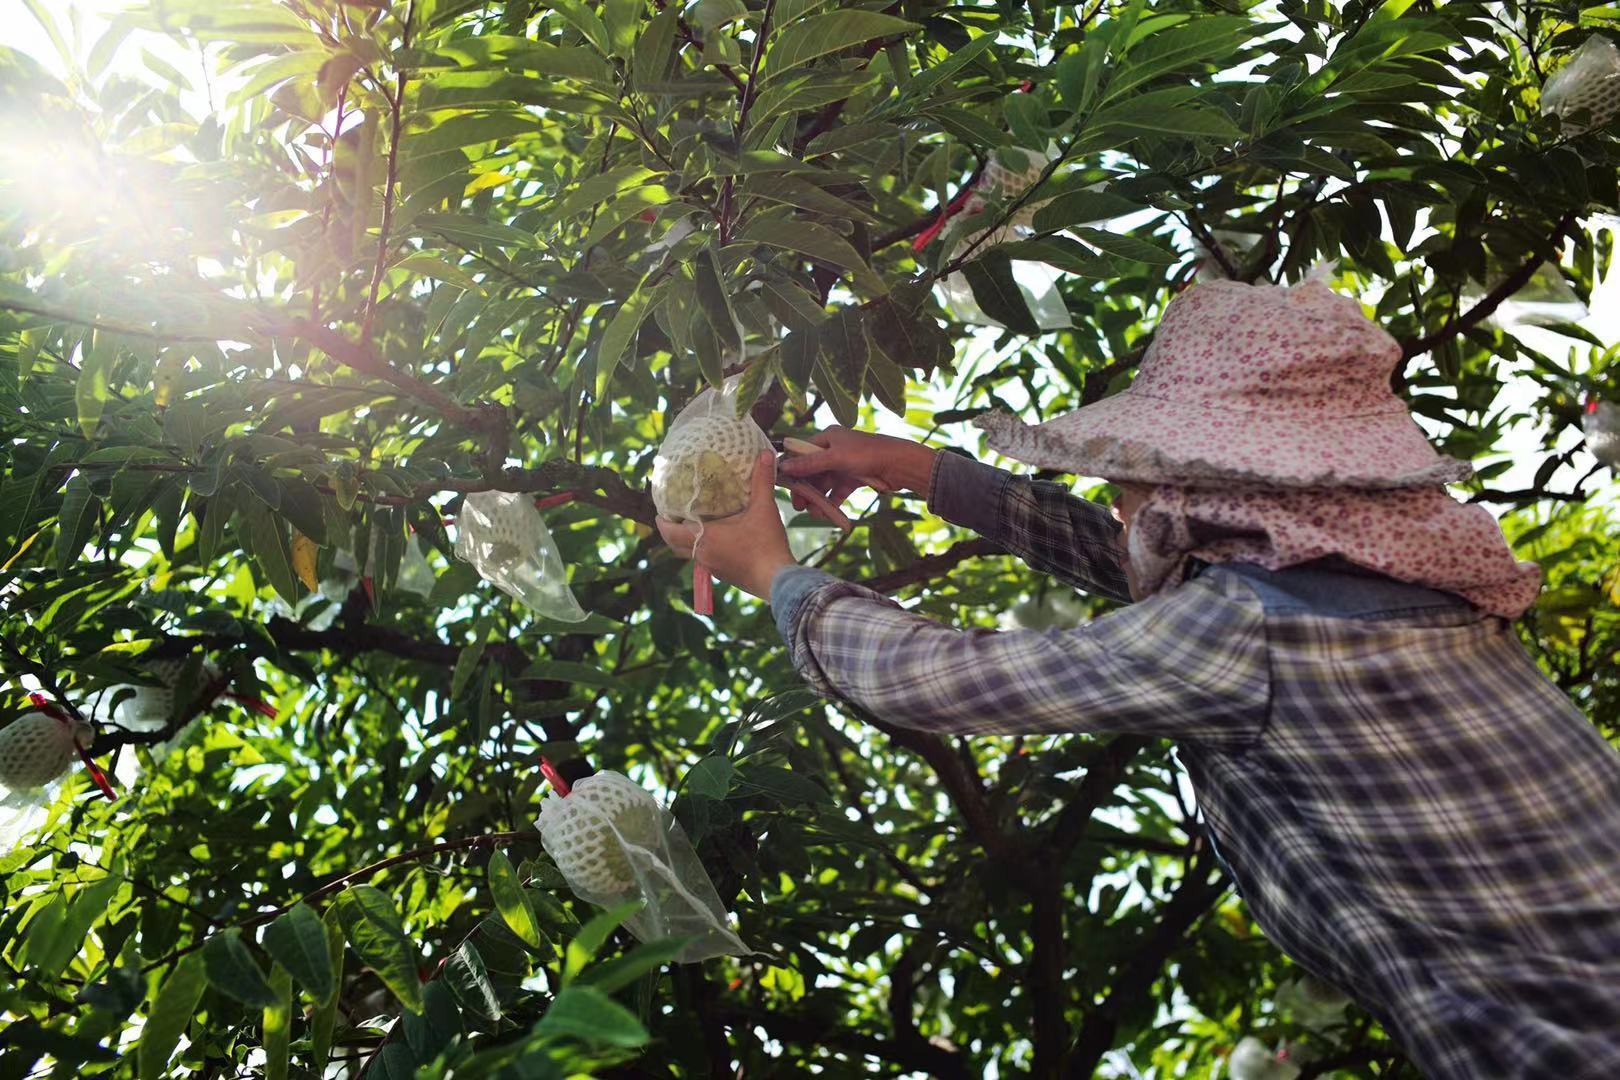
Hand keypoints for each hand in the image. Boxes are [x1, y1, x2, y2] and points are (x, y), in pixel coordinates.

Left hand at [657, 452, 796, 600]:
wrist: (777, 580)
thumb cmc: (766, 544)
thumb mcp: (764, 508)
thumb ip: (762, 480)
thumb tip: (765, 453)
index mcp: (705, 538)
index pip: (670, 532)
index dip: (662, 523)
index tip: (659, 512)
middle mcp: (703, 555)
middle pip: (676, 545)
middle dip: (672, 532)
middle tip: (673, 516)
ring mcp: (713, 568)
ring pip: (691, 554)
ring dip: (687, 541)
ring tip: (694, 525)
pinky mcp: (725, 576)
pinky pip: (706, 561)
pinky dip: (704, 550)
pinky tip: (718, 540)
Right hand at [778, 427, 938, 516]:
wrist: (901, 465)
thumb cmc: (868, 454)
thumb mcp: (835, 458)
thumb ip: (808, 464)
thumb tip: (782, 466)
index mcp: (828, 437)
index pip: (802, 452)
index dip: (792, 468)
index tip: (783, 485)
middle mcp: (834, 449)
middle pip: (812, 470)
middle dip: (805, 488)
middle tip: (798, 506)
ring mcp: (845, 464)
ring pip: (825, 483)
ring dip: (818, 498)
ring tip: (813, 513)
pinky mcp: (854, 478)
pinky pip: (838, 491)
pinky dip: (832, 501)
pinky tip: (827, 512)